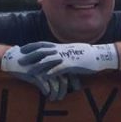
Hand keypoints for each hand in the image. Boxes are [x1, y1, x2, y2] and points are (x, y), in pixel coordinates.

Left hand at [0, 42, 118, 100]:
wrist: (100, 55)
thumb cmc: (88, 55)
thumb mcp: (73, 52)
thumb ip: (63, 54)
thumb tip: (57, 56)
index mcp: (60, 47)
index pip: (42, 44)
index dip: (31, 46)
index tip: (22, 49)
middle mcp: (61, 50)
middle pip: (41, 51)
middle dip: (30, 56)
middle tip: (20, 60)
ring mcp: (66, 57)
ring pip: (48, 60)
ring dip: (37, 65)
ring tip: (29, 70)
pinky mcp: (72, 65)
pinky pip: (59, 68)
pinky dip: (51, 72)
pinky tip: (45, 76)